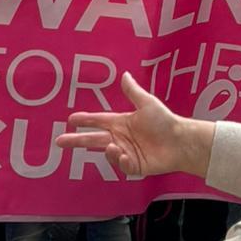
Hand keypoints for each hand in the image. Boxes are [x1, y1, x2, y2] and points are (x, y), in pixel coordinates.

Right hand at [57, 71, 199, 177]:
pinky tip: (127, 156)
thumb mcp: (147, 104)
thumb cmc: (165, 121)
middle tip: (60, 141)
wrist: (179, 141)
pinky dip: (121, 162)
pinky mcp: (133, 166)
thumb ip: (133, 92)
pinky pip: (121, 165)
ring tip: (113, 147)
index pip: (98, 121)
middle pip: (93, 139)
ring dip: (108, 151)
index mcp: (122, 123)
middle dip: (77, 140)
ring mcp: (126, 152)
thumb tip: (124, 75)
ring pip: (107, 153)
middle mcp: (120, 138)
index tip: (70, 119)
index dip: (85, 120)